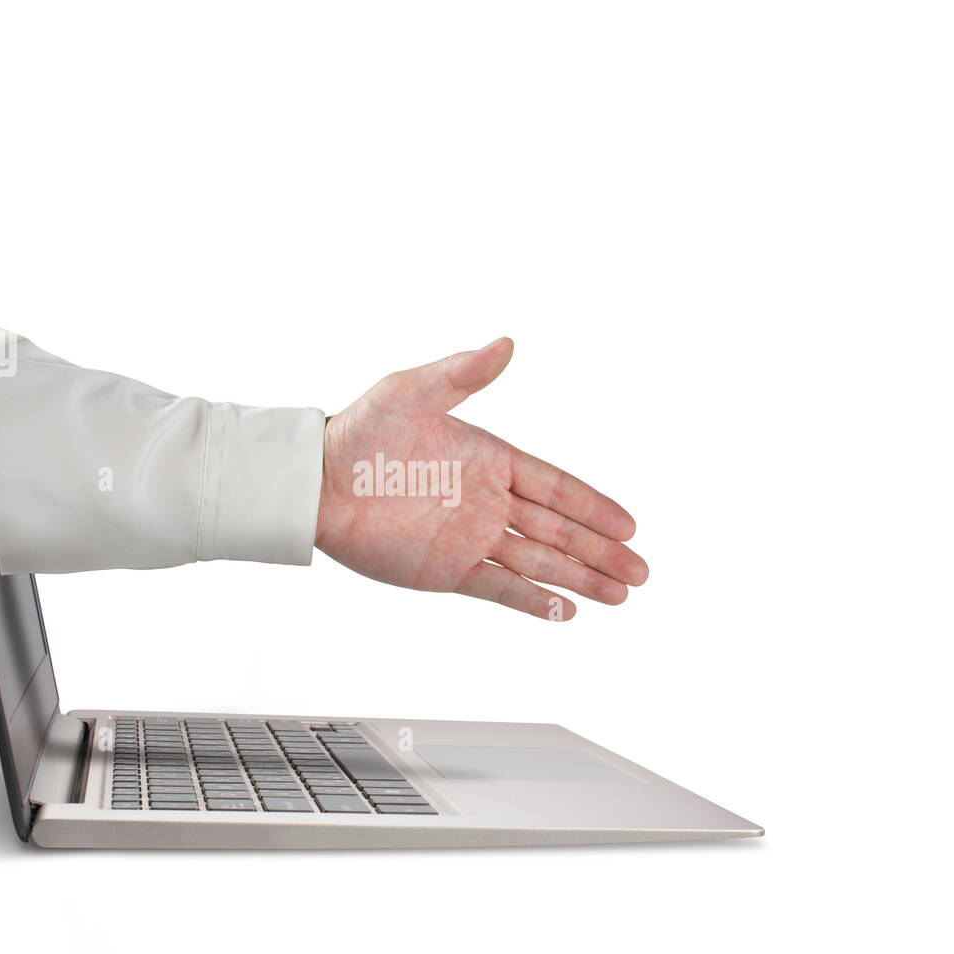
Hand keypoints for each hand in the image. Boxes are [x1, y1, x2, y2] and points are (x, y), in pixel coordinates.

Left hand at [315, 338, 647, 619]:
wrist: (313, 483)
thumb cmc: (359, 431)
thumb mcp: (411, 392)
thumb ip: (462, 373)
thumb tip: (507, 342)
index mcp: (489, 459)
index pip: (556, 487)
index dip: (594, 507)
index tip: (630, 525)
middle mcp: (487, 500)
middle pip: (558, 531)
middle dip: (601, 551)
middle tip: (640, 572)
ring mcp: (469, 538)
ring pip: (538, 563)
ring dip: (579, 579)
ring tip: (620, 595)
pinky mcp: (446, 569)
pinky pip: (499, 587)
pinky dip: (533, 600)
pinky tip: (568, 611)